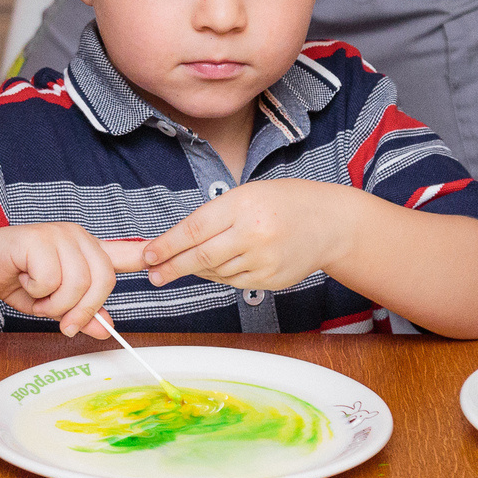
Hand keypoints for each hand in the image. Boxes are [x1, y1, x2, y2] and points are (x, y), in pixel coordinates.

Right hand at [0, 221, 139, 337]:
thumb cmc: (17, 280)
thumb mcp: (54, 305)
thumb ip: (81, 313)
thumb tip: (107, 329)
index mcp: (87, 251)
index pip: (124, 253)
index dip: (145, 255)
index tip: (160, 259)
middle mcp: (78, 237)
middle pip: (103, 280)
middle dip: (82, 309)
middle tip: (60, 320)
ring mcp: (59, 235)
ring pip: (77, 284)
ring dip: (54, 303)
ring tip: (36, 295)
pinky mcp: (38, 239)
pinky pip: (51, 279)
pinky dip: (36, 291)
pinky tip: (24, 279)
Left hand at [142, 178, 345, 295]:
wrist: (329, 223)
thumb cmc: (283, 203)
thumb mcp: (247, 195)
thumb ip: (214, 218)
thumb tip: (175, 244)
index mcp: (243, 205)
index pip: (195, 228)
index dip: (167, 244)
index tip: (148, 255)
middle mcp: (253, 233)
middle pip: (202, 256)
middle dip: (172, 267)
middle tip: (153, 273)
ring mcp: (264, 259)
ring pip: (216, 271)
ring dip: (198, 269)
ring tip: (194, 260)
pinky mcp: (271, 279)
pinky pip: (233, 282)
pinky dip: (221, 275)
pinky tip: (224, 264)